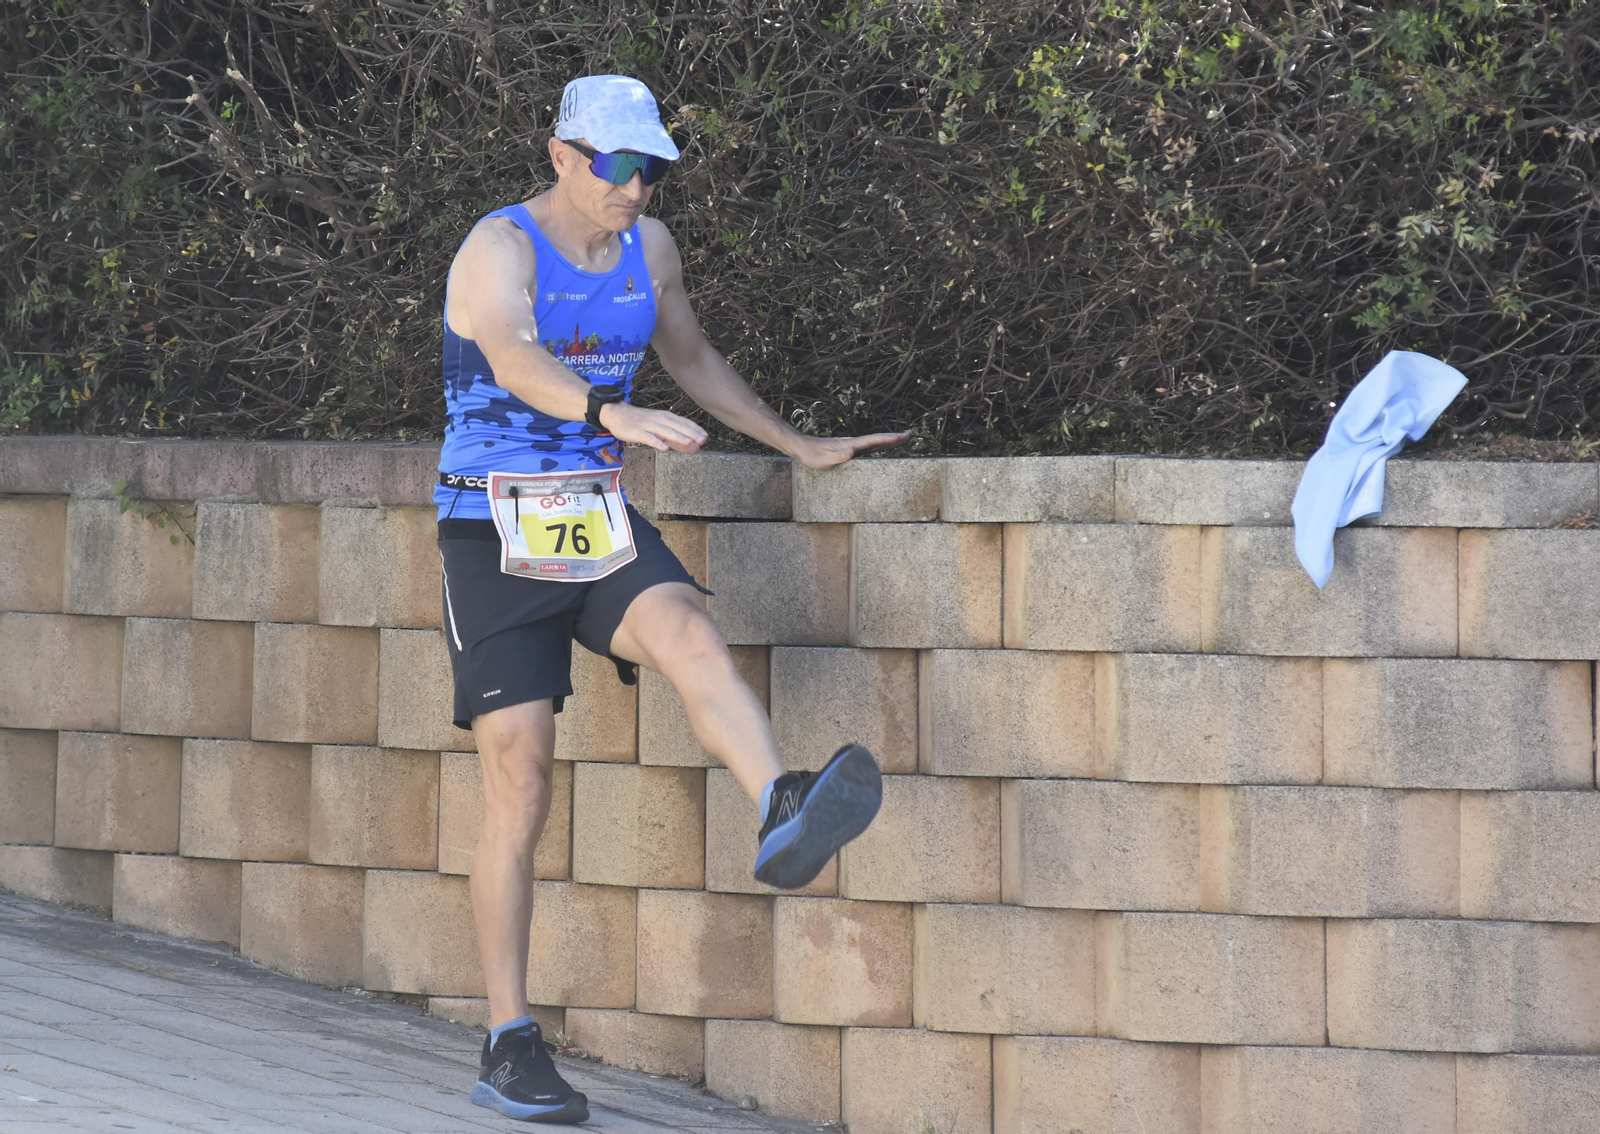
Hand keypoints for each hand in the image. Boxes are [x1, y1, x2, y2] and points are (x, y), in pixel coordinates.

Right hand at [600, 402, 706, 453]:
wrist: (617, 413)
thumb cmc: (640, 421)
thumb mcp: (658, 425)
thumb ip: (673, 436)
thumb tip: (690, 445)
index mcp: (665, 417)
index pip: (683, 422)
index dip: (694, 429)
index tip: (705, 436)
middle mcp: (658, 419)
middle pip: (677, 426)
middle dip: (691, 433)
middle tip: (702, 440)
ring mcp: (648, 425)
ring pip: (665, 432)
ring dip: (678, 437)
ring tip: (689, 443)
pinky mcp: (637, 432)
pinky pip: (648, 438)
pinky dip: (656, 442)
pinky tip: (664, 448)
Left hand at [793, 431, 912, 470]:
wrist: (802, 447)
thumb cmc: (813, 455)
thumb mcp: (826, 459)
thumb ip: (839, 455)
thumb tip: (852, 451)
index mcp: (851, 445)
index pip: (874, 441)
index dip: (889, 439)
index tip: (903, 437)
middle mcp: (853, 443)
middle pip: (877, 439)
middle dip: (894, 438)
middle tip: (909, 435)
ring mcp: (851, 445)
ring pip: (873, 443)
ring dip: (887, 441)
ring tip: (900, 440)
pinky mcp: (847, 449)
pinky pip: (867, 447)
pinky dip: (877, 446)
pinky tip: (879, 449)